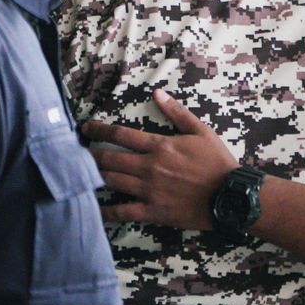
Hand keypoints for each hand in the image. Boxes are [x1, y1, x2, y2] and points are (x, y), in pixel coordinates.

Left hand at [82, 88, 238, 230]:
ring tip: (79, 175)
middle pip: (109, 159)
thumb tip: (158, 93)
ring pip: (111, 182)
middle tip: (76, 153)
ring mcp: (148, 190)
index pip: (121, 135)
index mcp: (160, 146)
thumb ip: (177, 112)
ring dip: (92, 177)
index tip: (86, 128)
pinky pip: (121, 212)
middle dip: (89, 154)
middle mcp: (149, 167)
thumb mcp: (202, 131)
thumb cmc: (217, 161)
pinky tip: (93, 209)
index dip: (99, 130)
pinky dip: (105, 211)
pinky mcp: (152, 211)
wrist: (228, 194)